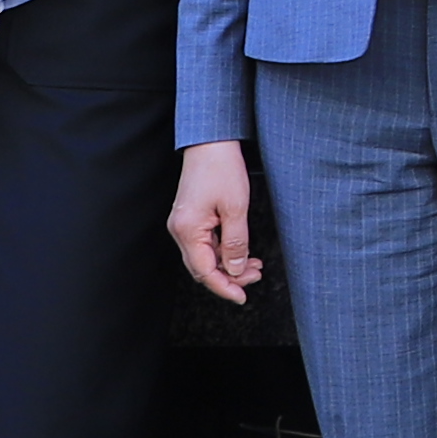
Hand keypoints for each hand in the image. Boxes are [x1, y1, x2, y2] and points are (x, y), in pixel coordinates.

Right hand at [165, 142, 259, 306]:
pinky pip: (206, 244)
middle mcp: (180, 230)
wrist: (210, 141)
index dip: (224, 287)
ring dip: (228, 264)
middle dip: (230, 277)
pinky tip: (241, 251)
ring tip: (254, 265)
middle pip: (203, 268)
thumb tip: (237, 268)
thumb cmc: (220, 168)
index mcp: (187, 230)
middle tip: (256, 276)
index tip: (242, 296)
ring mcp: (184, 224)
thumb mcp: (236, 208)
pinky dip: (224, 251)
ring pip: (205, 257)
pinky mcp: (191, 218)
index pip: (204, 272)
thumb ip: (236, 242)